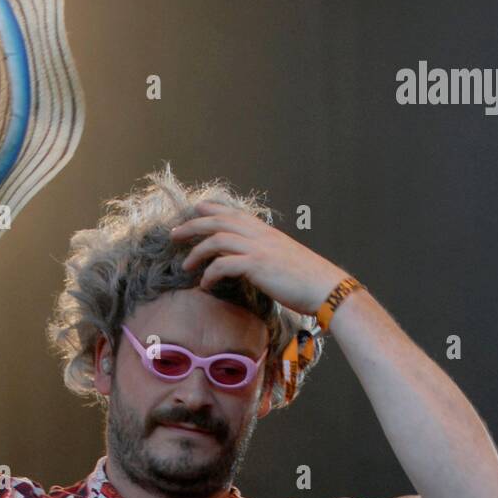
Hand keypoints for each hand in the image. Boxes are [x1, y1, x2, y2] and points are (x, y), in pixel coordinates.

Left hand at [170, 199, 347, 315]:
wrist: (325, 287)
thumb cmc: (306, 279)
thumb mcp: (282, 259)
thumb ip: (264, 254)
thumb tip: (250, 262)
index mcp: (265, 231)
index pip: (232, 213)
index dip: (211, 209)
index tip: (194, 211)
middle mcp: (259, 234)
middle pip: (217, 221)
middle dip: (192, 226)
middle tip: (173, 235)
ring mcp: (258, 248)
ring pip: (216, 240)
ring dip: (196, 252)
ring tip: (185, 267)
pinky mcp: (257, 265)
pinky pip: (224, 265)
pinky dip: (210, 275)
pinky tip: (205, 286)